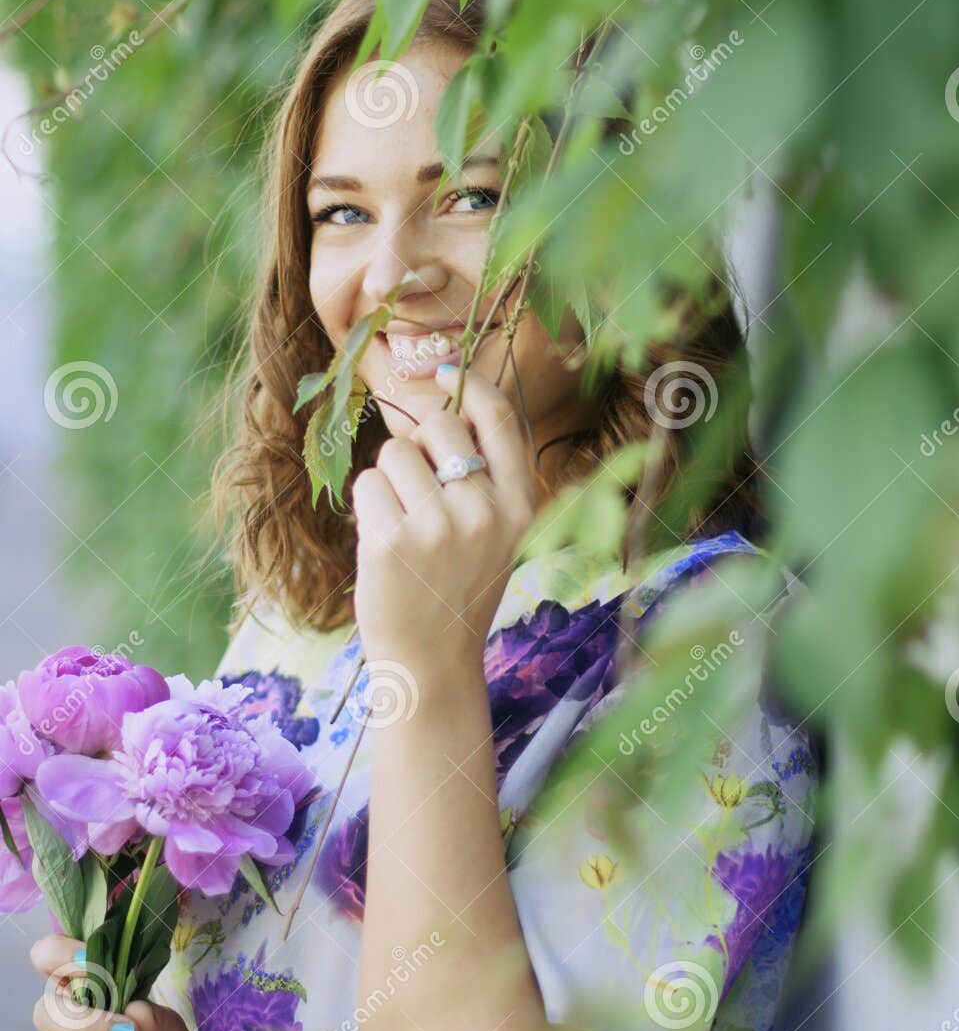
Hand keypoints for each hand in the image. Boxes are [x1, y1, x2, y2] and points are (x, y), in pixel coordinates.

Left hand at [352, 367, 535, 670]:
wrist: (430, 661)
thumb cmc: (457, 588)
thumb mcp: (497, 533)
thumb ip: (485, 476)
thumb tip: (448, 401)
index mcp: (519, 505)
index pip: (500, 420)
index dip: (471, 385)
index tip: (444, 369)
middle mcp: (485, 511)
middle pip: (439, 424)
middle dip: (420, 444)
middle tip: (421, 494)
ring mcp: (438, 527)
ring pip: (395, 452)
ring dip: (389, 480)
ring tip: (403, 527)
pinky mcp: (391, 542)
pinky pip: (367, 483)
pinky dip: (367, 507)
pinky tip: (383, 544)